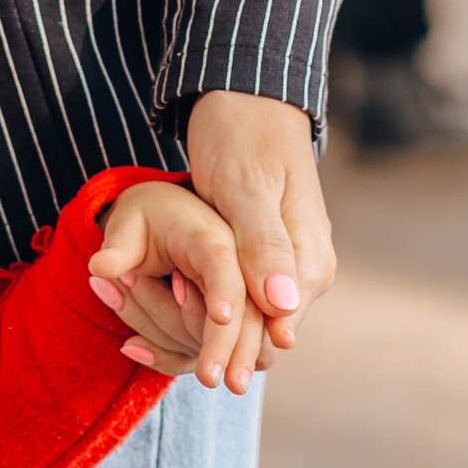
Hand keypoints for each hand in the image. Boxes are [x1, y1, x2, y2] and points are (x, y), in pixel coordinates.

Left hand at [87, 180, 261, 390]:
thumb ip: (120, 243)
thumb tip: (99, 267)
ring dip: (161, 333)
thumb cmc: (145, 214)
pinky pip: (193, 352)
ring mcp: (228, 305)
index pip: (226, 268)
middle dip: (226, 349)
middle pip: (241, 316)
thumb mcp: (130, 219)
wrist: (156, 220)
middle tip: (208, 379)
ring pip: (212, 339)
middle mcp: (231, 275)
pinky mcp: (213, 329)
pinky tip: (130, 347)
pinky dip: (161, 356)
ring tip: (117, 289)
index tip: (221, 318)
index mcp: (214, 238)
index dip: (225, 291)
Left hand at [183, 91, 334, 358]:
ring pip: (256, 320)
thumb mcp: (247, 186)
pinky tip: (171, 321)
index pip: (280, 324)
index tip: (209, 374)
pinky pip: (244, 298)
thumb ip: (264, 244)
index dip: (244, 350)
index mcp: (309, 254)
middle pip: (269, 331)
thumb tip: (282, 306)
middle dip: (227, 351)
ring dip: (216, 336)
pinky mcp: (263, 253)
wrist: (244, 93)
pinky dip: (212, 311)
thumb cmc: (243, 133)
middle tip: (180, 367)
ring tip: (158, 350)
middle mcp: (306, 265)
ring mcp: (287, 260)